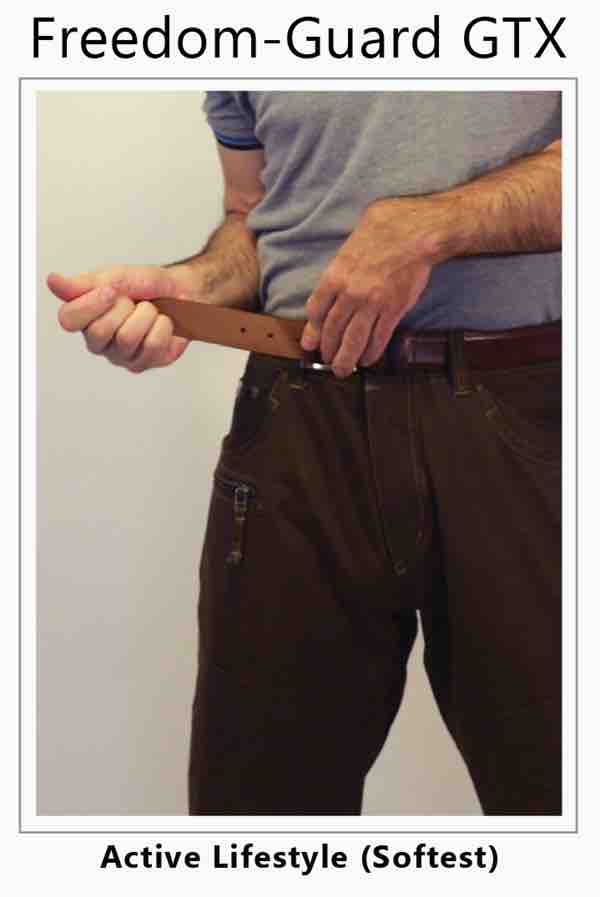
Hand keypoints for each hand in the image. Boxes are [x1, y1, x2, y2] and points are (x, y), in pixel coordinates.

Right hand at [47, 264, 200, 372]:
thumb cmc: (146, 286)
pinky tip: (162, 323)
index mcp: (84, 317)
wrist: (180, 291)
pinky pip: (151, 346)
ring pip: (127, 339)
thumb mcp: (114, 277)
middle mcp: (98, 341)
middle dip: (124, 309)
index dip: (90, 305)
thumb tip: (53, 281)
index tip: (111, 291)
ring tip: (150, 311)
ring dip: (146, 316)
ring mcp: (120, 355)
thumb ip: (83, 284)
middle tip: (133, 302)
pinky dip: (162, 327)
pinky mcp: (143, 364)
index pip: (68, 319)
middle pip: (99, 332)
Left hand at [300, 197, 452, 377]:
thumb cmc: (384, 228)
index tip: (310, 342)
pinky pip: (379, 337)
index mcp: (335, 275)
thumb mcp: (350, 245)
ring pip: (353, 339)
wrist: (416, 231)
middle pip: (332, 329)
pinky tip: (367, 360)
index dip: (312, 330)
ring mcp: (372, 304)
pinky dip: (372, 352)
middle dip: (328, 349)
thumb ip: (338, 269)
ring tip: (343, 370)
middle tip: (327, 360)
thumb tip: (331, 286)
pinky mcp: (393, 310)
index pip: (316, 310)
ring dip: (346, 358)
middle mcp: (350, 293)